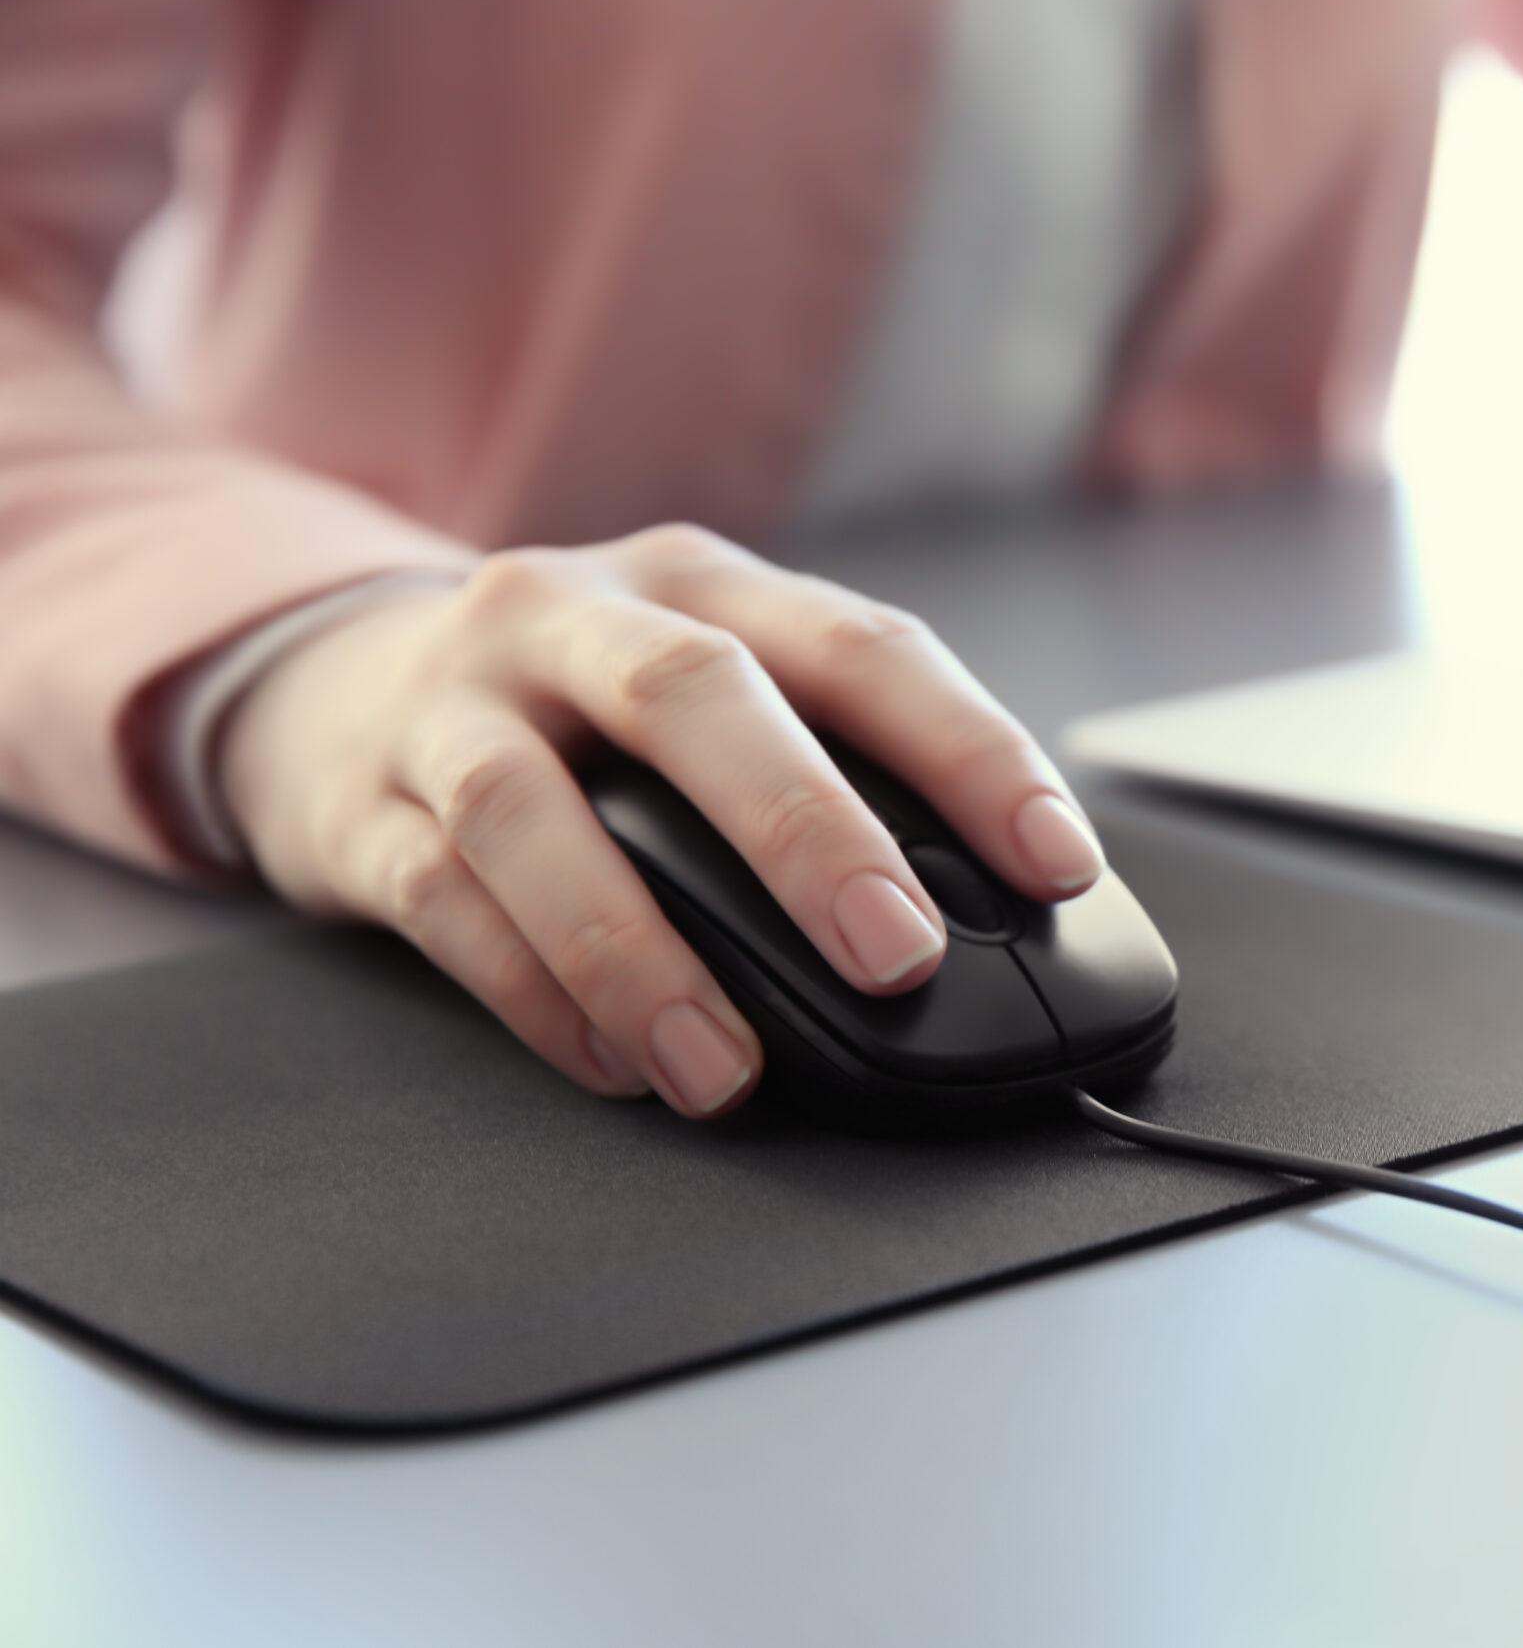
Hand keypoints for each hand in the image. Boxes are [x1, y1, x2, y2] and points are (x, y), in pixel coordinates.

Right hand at [217, 525, 1106, 1117]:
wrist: (335, 688)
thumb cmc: (587, 712)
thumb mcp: (710, 689)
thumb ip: (831, 767)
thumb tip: (994, 913)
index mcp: (702, 584)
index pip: (860, 647)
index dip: (969, 752)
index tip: (1056, 861)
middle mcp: (574, 618)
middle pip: (694, 696)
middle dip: (807, 830)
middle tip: (897, 956)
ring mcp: (454, 705)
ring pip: (534, 813)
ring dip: (639, 954)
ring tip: (727, 1069)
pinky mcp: (361, 806)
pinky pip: (443, 903)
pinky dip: (536, 995)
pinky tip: (618, 1064)